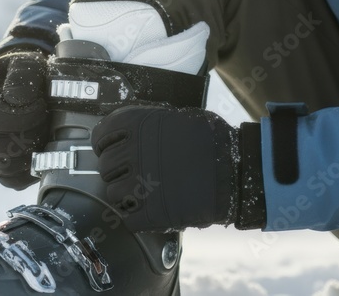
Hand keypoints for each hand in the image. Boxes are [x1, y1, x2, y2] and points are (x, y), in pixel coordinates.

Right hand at [0, 51, 51, 189]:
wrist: (19, 81)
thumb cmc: (23, 71)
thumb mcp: (24, 61)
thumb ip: (22, 73)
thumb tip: (17, 99)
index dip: (24, 114)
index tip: (40, 103)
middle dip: (28, 135)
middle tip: (44, 120)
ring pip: (3, 168)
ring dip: (29, 154)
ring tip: (43, 134)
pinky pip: (10, 179)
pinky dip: (28, 170)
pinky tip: (40, 151)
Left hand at [91, 105, 265, 230]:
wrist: (237, 169)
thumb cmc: (211, 140)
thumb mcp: (176, 119)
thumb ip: (148, 126)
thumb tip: (127, 134)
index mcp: (137, 125)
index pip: (100, 136)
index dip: (104, 145)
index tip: (108, 150)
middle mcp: (134, 152)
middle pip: (106, 167)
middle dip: (116, 171)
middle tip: (132, 174)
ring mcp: (142, 184)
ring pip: (113, 194)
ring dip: (125, 195)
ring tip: (142, 193)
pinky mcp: (153, 212)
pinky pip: (128, 219)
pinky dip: (134, 218)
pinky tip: (146, 212)